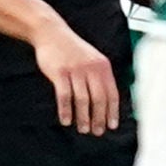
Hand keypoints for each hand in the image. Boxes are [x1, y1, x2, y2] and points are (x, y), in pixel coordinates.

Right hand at [31, 18, 119, 134]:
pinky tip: (66, 120)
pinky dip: (66, 110)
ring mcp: (75, 70)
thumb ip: (100, 76)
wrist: (52, 33)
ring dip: (83, 117)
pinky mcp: (59, 72)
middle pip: (98, 99)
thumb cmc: (72, 50)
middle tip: (97, 132)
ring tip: (83, 129)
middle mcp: (91, 68)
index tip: (112, 125)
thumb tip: (107, 102)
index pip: (111, 93)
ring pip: (82, 100)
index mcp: (103, 66)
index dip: (113, 111)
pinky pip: (64, 96)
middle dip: (99, 118)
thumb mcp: (92, 59)